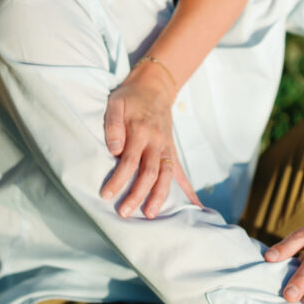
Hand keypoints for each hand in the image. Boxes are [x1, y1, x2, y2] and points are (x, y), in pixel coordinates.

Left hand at [102, 60, 199, 217]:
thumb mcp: (115, 103)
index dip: (118, 179)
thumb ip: (113, 125)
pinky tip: (196, 208)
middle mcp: (156, 142)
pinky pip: (181, 173)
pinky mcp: (172, 151)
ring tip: (151, 215)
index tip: (107, 194)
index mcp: (141, 131)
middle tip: (124, 213)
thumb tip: (114, 150)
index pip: (129, 160)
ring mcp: (166, 147)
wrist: (154, 88)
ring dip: (159, 196)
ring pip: (166, 176)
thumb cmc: (130, 98)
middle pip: (149, 173)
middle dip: (137, 194)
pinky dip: (189, 191)